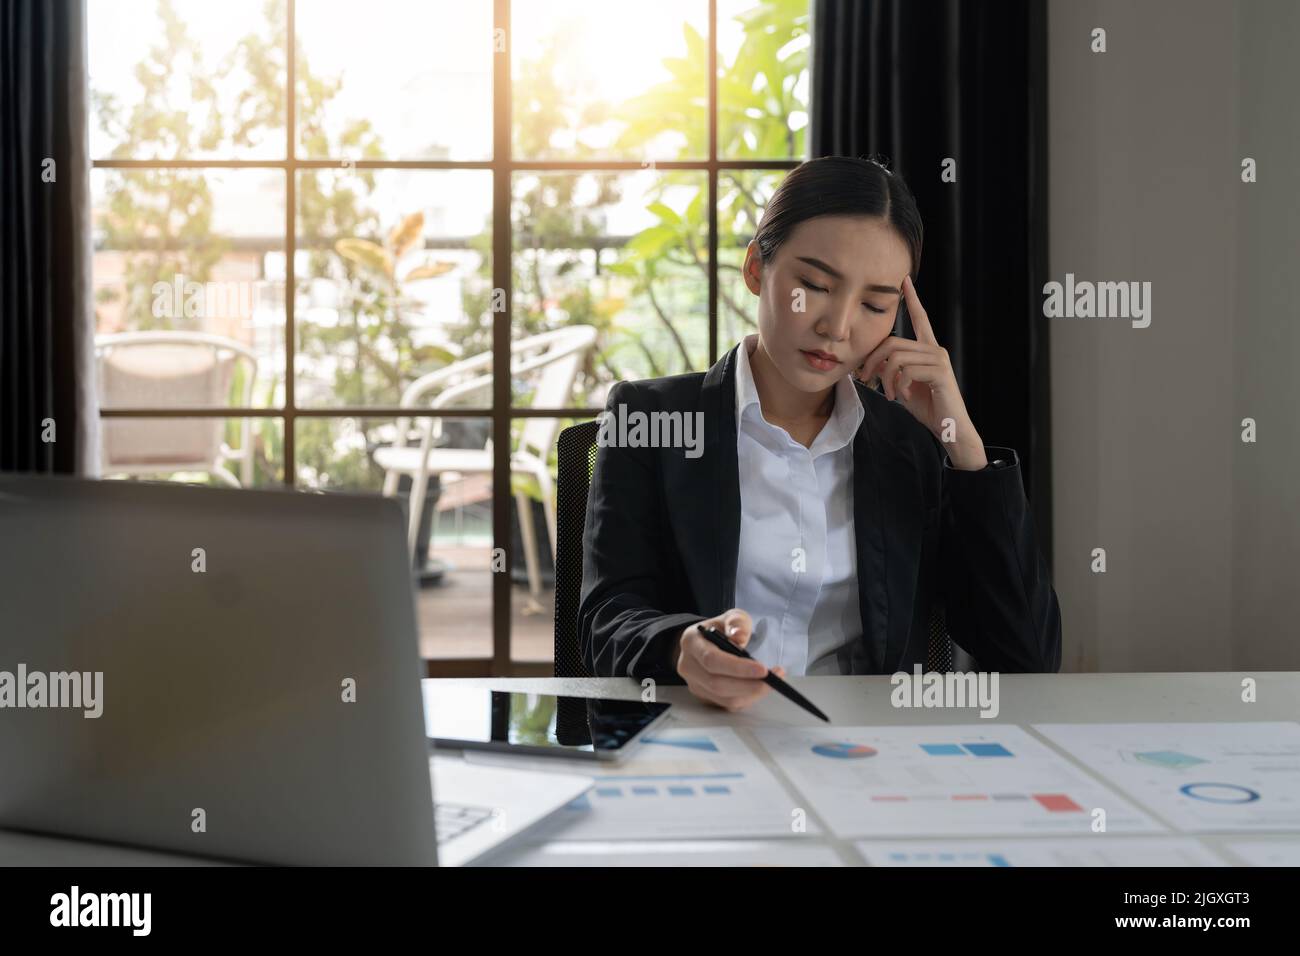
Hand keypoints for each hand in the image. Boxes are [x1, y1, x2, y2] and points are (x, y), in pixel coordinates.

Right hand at [675, 608, 785, 711]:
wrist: (706, 642)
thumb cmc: (720, 629)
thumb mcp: (732, 617)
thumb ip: (737, 623)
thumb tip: (739, 637)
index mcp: (691, 642)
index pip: (711, 660)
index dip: (738, 668)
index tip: (763, 669)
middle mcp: (688, 666)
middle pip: (717, 683)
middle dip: (749, 684)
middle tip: (773, 678)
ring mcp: (695, 684)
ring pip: (724, 698)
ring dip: (752, 693)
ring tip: (771, 682)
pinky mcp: (705, 697)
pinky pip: (728, 704)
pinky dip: (748, 698)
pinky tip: (759, 687)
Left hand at [854, 274, 986, 468]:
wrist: (948, 428)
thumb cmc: (927, 407)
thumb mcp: (903, 385)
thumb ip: (891, 371)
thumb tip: (870, 365)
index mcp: (928, 349)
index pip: (920, 318)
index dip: (913, 299)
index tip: (904, 280)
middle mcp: (935, 349)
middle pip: (892, 342)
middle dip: (873, 360)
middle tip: (865, 378)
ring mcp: (939, 359)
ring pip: (897, 357)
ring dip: (885, 378)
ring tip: (889, 394)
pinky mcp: (940, 372)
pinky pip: (906, 371)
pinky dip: (898, 386)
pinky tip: (902, 396)